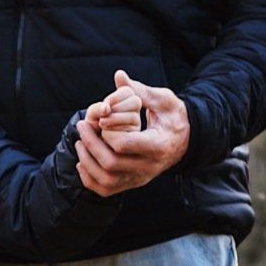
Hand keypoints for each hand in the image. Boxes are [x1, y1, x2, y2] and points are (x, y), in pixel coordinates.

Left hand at [76, 72, 190, 194]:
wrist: (185, 141)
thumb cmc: (173, 117)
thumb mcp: (163, 100)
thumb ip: (140, 90)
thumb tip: (119, 76)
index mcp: (158, 145)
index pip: (124, 144)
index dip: (107, 131)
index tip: (100, 118)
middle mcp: (149, 166)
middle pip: (111, 164)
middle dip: (91, 144)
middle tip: (82, 126)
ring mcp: (141, 178)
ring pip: (106, 180)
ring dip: (87, 162)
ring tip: (80, 143)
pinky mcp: (133, 183)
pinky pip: (107, 189)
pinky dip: (90, 179)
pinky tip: (83, 162)